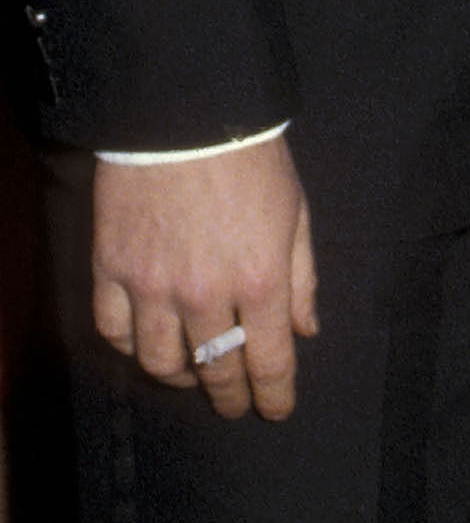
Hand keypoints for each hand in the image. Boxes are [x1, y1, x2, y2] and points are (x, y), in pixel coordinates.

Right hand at [92, 139, 318, 419]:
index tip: (276, 409)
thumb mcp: (296, 213)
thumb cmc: (252, 159)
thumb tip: (305, 330)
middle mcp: (204, 294)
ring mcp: (152, 285)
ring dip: (181, 379)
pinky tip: (147, 345)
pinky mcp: (111, 269)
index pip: (268, 361)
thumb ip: (302, 278)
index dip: (274, 394)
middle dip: (230, 395)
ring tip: (193, 376)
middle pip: (216, 370)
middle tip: (235, 404)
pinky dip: (131, 348)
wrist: (187, 113)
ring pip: (160, 363)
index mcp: (260, 279)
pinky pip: (114, 331)